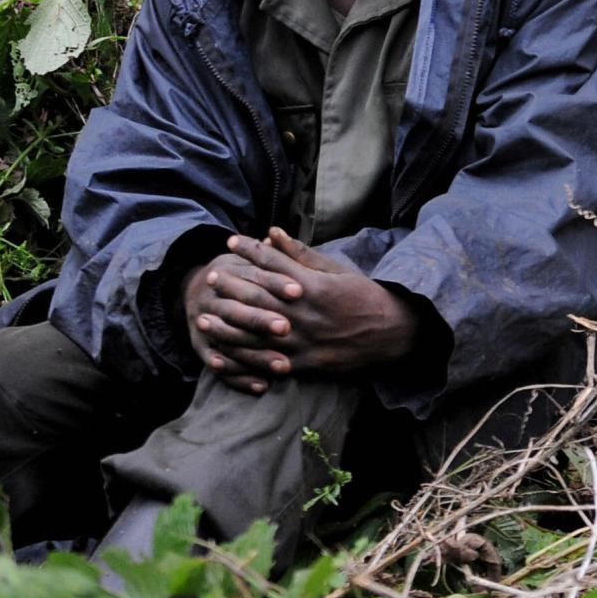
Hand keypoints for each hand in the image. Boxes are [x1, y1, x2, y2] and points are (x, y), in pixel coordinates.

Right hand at [181, 250, 304, 394]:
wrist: (196, 289)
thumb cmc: (238, 272)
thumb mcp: (248, 259)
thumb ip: (267, 253)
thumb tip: (275, 234)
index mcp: (228, 273)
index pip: (254, 277)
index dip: (276, 282)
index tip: (300, 290)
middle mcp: (213, 299)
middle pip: (239, 310)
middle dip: (262, 320)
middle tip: (288, 329)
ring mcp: (203, 324)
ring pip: (230, 342)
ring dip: (257, 357)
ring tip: (284, 367)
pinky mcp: (200, 347)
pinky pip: (219, 366)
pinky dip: (239, 378)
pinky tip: (261, 387)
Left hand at [214, 228, 424, 377]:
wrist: (392, 333)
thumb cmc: (364, 296)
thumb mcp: (337, 270)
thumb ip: (301, 254)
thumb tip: (273, 233)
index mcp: (311, 286)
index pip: (272, 262)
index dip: (249, 250)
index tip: (230, 242)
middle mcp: (302, 313)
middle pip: (256, 296)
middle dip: (230, 285)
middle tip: (211, 276)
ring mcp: (301, 341)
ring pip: (253, 333)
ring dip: (226, 326)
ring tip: (205, 317)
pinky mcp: (302, 364)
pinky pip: (265, 364)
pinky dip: (242, 361)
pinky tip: (223, 356)